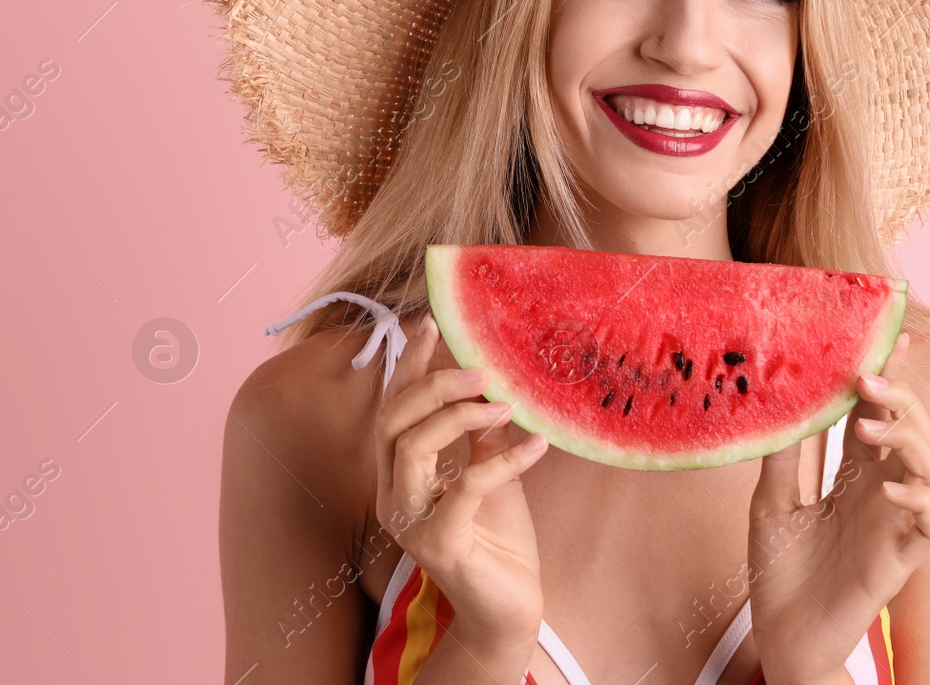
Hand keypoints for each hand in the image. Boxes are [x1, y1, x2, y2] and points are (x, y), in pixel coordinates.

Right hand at [373, 311, 548, 666]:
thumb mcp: (488, 471)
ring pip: (413, 447)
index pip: (392, 407)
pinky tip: (538, 446)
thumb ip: (478, 431)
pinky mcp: (439, 544)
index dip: (408, 364)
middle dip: (433, 384)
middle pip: (391, 421)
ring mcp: (410, 520)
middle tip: (482, 369)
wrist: (509, 606)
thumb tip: (489, 379)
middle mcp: (392, 493)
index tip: (431, 323)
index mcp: (398, 471)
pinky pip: (466, 487)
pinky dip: (504, 460)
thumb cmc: (497, 538)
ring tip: (505, 405)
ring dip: (459, 416)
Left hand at [746, 333, 929, 681]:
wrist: (781, 632)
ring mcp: (895, 523)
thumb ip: (786, 454)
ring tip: (866, 428)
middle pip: (913, 431)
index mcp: (851, 474)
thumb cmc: (780, 568)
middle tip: (866, 378)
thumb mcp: (772, 499)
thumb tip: (784, 397)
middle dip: (899, 399)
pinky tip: (888, 488)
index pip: (877, 415)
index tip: (883, 338)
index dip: (885, 379)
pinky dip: (920, 499)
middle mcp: (880, 491)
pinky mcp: (902, 559)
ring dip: (909, 440)